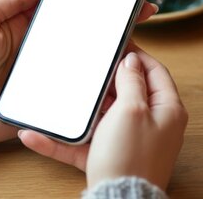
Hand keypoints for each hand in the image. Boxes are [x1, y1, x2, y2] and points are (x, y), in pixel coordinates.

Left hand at [0, 0, 158, 146]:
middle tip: (143, 10)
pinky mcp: (45, 101)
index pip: (66, 8)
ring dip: (108, 54)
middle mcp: (40, 49)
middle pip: (81, 34)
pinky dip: (94, 87)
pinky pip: (73, 93)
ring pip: (83, 62)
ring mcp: (45, 75)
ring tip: (137, 42)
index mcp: (26, 25)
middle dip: (111, 23)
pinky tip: (116, 78)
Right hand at [19, 46, 187, 190]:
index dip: (137, 56)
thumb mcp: (133, 109)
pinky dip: (63, 139)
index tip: (120, 44)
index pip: (155, 72)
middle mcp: (151, 124)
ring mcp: (129, 140)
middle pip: (128, 92)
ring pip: (103, 115)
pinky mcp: (108, 155)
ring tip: (64, 94)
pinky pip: (83, 142)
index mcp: (166, 109)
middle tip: (90, 66)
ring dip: (82, 108)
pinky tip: (36, 135)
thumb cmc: (131, 158)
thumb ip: (132, 82)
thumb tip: (131, 61)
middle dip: (107, 80)